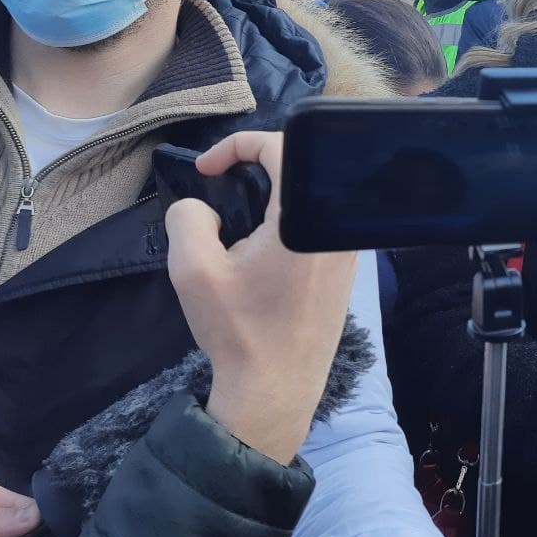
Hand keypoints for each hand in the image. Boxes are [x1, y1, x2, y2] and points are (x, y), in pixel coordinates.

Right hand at [166, 131, 358, 465]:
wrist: (276, 390)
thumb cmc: (239, 331)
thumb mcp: (193, 271)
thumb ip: (187, 218)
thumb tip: (201, 205)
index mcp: (305, 218)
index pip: (282, 147)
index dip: (238, 145)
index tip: (207, 171)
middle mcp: (337, 227)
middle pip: (300, 168)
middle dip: (256, 168)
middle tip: (223, 188)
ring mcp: (348, 248)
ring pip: (311, 197)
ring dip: (275, 197)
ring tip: (240, 223)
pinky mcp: (348, 268)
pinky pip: (321, 223)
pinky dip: (291, 221)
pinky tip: (266, 253)